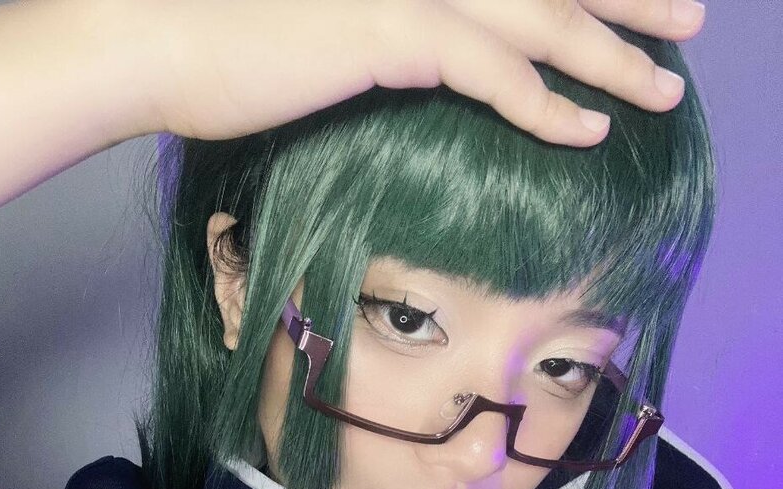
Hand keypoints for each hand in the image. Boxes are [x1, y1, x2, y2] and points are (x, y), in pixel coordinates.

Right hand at [141, 0, 704, 147]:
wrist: (149, 30)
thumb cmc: (214, 29)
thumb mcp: (312, 13)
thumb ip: (376, 21)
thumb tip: (415, 46)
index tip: (626, 3)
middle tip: (687, 26)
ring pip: (540, 17)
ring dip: (612, 56)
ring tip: (663, 90)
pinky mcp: (391, 29)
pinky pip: (495, 69)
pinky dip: (547, 102)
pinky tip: (589, 128)